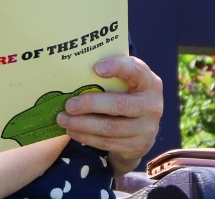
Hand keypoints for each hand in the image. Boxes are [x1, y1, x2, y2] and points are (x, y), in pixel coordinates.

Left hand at [56, 55, 162, 174]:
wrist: (143, 128)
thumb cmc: (125, 95)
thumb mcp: (126, 82)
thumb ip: (109, 76)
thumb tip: (73, 70)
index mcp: (149, 83)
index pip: (136, 71)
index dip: (118, 67)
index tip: (96, 68)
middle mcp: (151, 105)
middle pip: (118, 105)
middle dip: (90, 104)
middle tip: (68, 105)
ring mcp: (145, 128)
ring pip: (110, 128)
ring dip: (82, 124)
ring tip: (63, 119)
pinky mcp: (135, 146)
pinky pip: (107, 142)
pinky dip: (86, 137)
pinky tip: (72, 130)